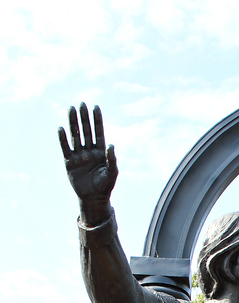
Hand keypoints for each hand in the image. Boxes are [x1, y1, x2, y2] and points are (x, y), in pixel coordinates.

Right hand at [58, 103, 117, 224]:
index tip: (95, 107)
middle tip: (82, 104)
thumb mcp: (112, 174)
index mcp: (100, 152)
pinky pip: (65, 148)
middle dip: (84, 118)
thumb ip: (112, 160)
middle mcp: (89, 151)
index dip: (97, 120)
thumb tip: (111, 145)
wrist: (93, 199)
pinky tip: (61, 128)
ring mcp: (79, 156)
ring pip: (75, 136)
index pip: (98, 132)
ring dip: (73, 123)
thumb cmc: (105, 187)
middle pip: (86, 131)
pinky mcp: (69, 163)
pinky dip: (63, 139)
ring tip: (71, 109)